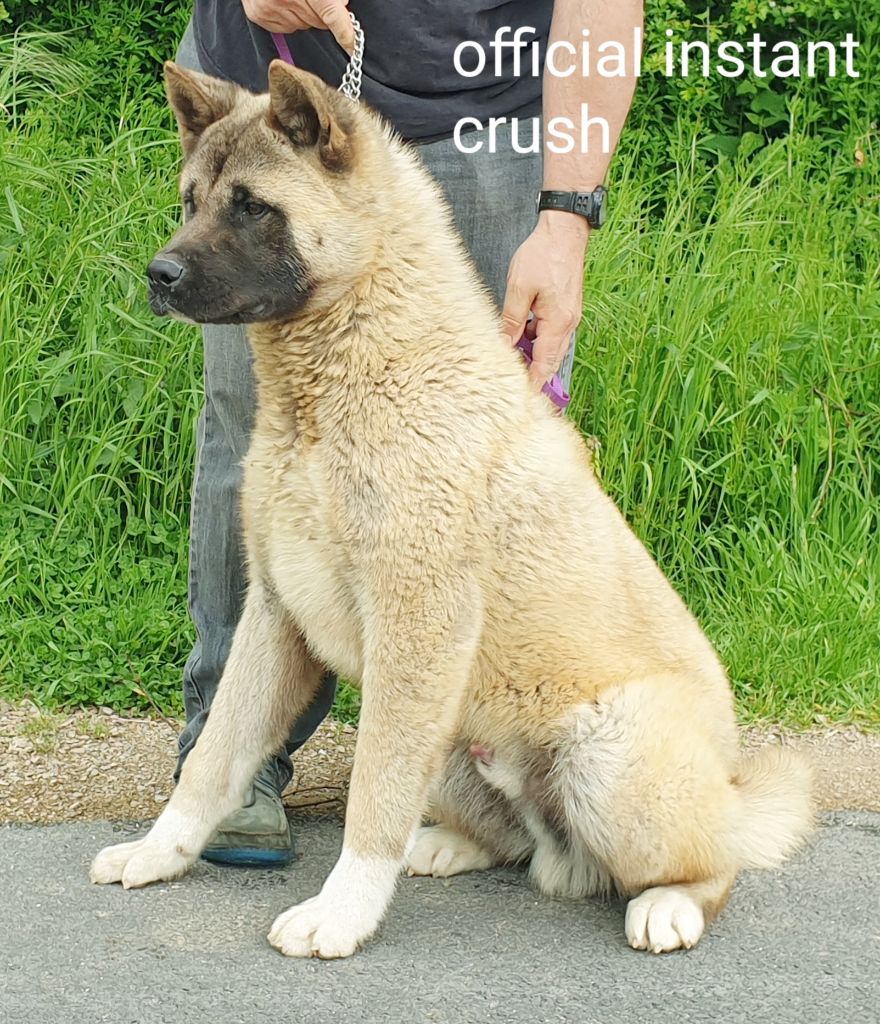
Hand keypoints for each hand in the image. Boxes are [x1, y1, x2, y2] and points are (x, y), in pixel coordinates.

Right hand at [243, 0, 354, 52]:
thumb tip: (342, 5)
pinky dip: (288, 15)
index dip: (345, 31)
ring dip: (303, 12)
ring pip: (302, 24)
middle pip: (318, 21)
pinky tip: (282, 0)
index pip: (331, 13)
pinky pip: (285, 26)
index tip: (353, 44)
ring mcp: (270, 7)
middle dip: (320, 10)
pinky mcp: (258, 14)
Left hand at [501, 211, 588, 386]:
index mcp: (557, 323)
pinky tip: (521, 334)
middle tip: (513, 384)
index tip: (521, 398)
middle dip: (533, 374)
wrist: (564, 231)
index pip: (544, 365)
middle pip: (550, 361)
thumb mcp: (519, 289)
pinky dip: (538, 340)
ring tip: (512, 359)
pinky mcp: (566, 309)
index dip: (533, 383)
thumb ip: (511, 320)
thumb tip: (504, 345)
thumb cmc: (542, 255)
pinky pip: (552, 333)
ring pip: (551, 347)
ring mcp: (569, 317)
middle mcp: (568, 324)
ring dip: (534, 356)